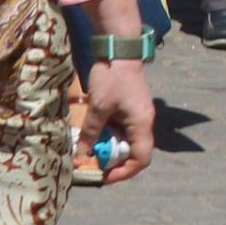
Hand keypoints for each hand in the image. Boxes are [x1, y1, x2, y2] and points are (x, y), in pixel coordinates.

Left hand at [81, 58, 154, 180]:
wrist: (120, 48)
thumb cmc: (112, 77)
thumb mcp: (98, 107)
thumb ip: (90, 133)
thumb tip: (81, 156)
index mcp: (141, 124)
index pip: (141, 159)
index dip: (124, 172)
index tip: (105, 176)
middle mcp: (144, 123)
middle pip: (134, 153)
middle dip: (114, 162)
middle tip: (94, 164)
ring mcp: (138, 115)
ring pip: (127, 142)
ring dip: (111, 148)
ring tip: (91, 151)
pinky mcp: (131, 108)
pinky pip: (123, 130)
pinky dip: (110, 136)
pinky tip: (95, 134)